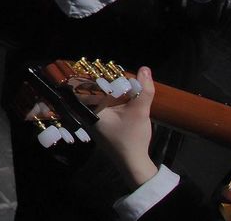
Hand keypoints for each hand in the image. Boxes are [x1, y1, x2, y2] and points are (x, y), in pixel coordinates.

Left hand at [93, 67, 158, 187]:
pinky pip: (102, 107)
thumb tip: (145, 69)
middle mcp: (87, 114)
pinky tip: (123, 97)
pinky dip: (111, 101)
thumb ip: (143, 90)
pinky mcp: (100, 125)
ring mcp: (92, 121)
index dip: (94, 74)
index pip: (85, 85)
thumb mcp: (139, 111)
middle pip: (92, 91)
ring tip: (121, 82)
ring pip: (98, 99)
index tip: (103, 66)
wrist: (133, 163)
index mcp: (90, 109)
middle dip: (104, 82)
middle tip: (115, 72)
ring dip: (109, 92)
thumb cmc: (132, 137)